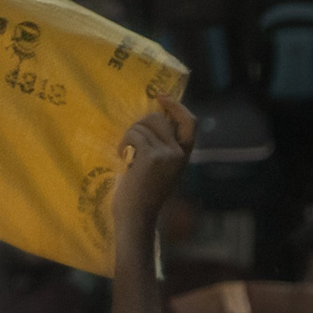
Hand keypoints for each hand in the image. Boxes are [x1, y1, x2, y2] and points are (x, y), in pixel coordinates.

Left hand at [112, 99, 195, 228]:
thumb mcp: (159, 169)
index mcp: (183, 155)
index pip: (190, 123)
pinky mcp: (151, 156)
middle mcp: (178, 153)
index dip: (176, 107)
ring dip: (128, 137)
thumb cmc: (142, 195)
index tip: (161, 97)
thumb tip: (151, 119)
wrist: (136, 216)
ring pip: (142, 126)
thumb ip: (161, 147)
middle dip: (139, 124)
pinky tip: (123, 158)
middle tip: (130, 141)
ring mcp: (166, 153)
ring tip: (125, 155)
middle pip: (158, 119)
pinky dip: (124, 143)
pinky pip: (134, 135)